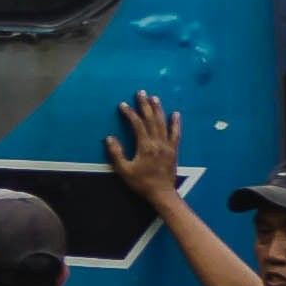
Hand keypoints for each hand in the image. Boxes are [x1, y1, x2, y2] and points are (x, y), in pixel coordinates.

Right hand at [106, 91, 187, 206]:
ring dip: (158, 109)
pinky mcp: (174, 150)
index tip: (123, 104)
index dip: (130, 113)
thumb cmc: (141, 183)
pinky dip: (176, 123)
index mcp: (145, 146)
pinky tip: (176, 114)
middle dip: (145, 105)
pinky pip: (176, 133)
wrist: (162, 193)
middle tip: (141, 92)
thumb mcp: (124, 170)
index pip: (137, 124)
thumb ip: (116, 153)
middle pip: (151, 119)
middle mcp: (157, 142)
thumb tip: (109, 138)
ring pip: (163, 123)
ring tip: (154, 98)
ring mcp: (167, 145)